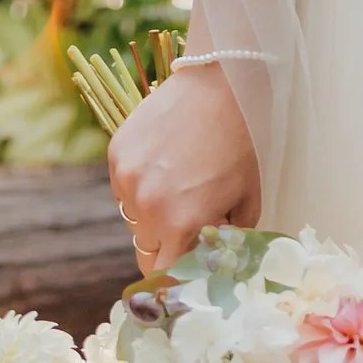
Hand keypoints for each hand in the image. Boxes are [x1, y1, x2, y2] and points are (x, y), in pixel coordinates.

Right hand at [108, 62, 261, 278]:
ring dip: (150, 214)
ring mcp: (127, 179)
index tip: (181, 272)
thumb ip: (225, 241)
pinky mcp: (116, 154)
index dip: (172, 278)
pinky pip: (122, 188)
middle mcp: (148, 207)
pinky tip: (162, 162)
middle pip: (146, 249)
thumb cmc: (240, 144)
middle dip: (165, 244)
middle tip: (185, 223)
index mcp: (182, 224)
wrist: (220, 85)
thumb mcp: (247, 202)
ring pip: (132, 218)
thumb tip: (210, 262)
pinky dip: (138, 184)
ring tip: (176, 184)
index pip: (162, 276)